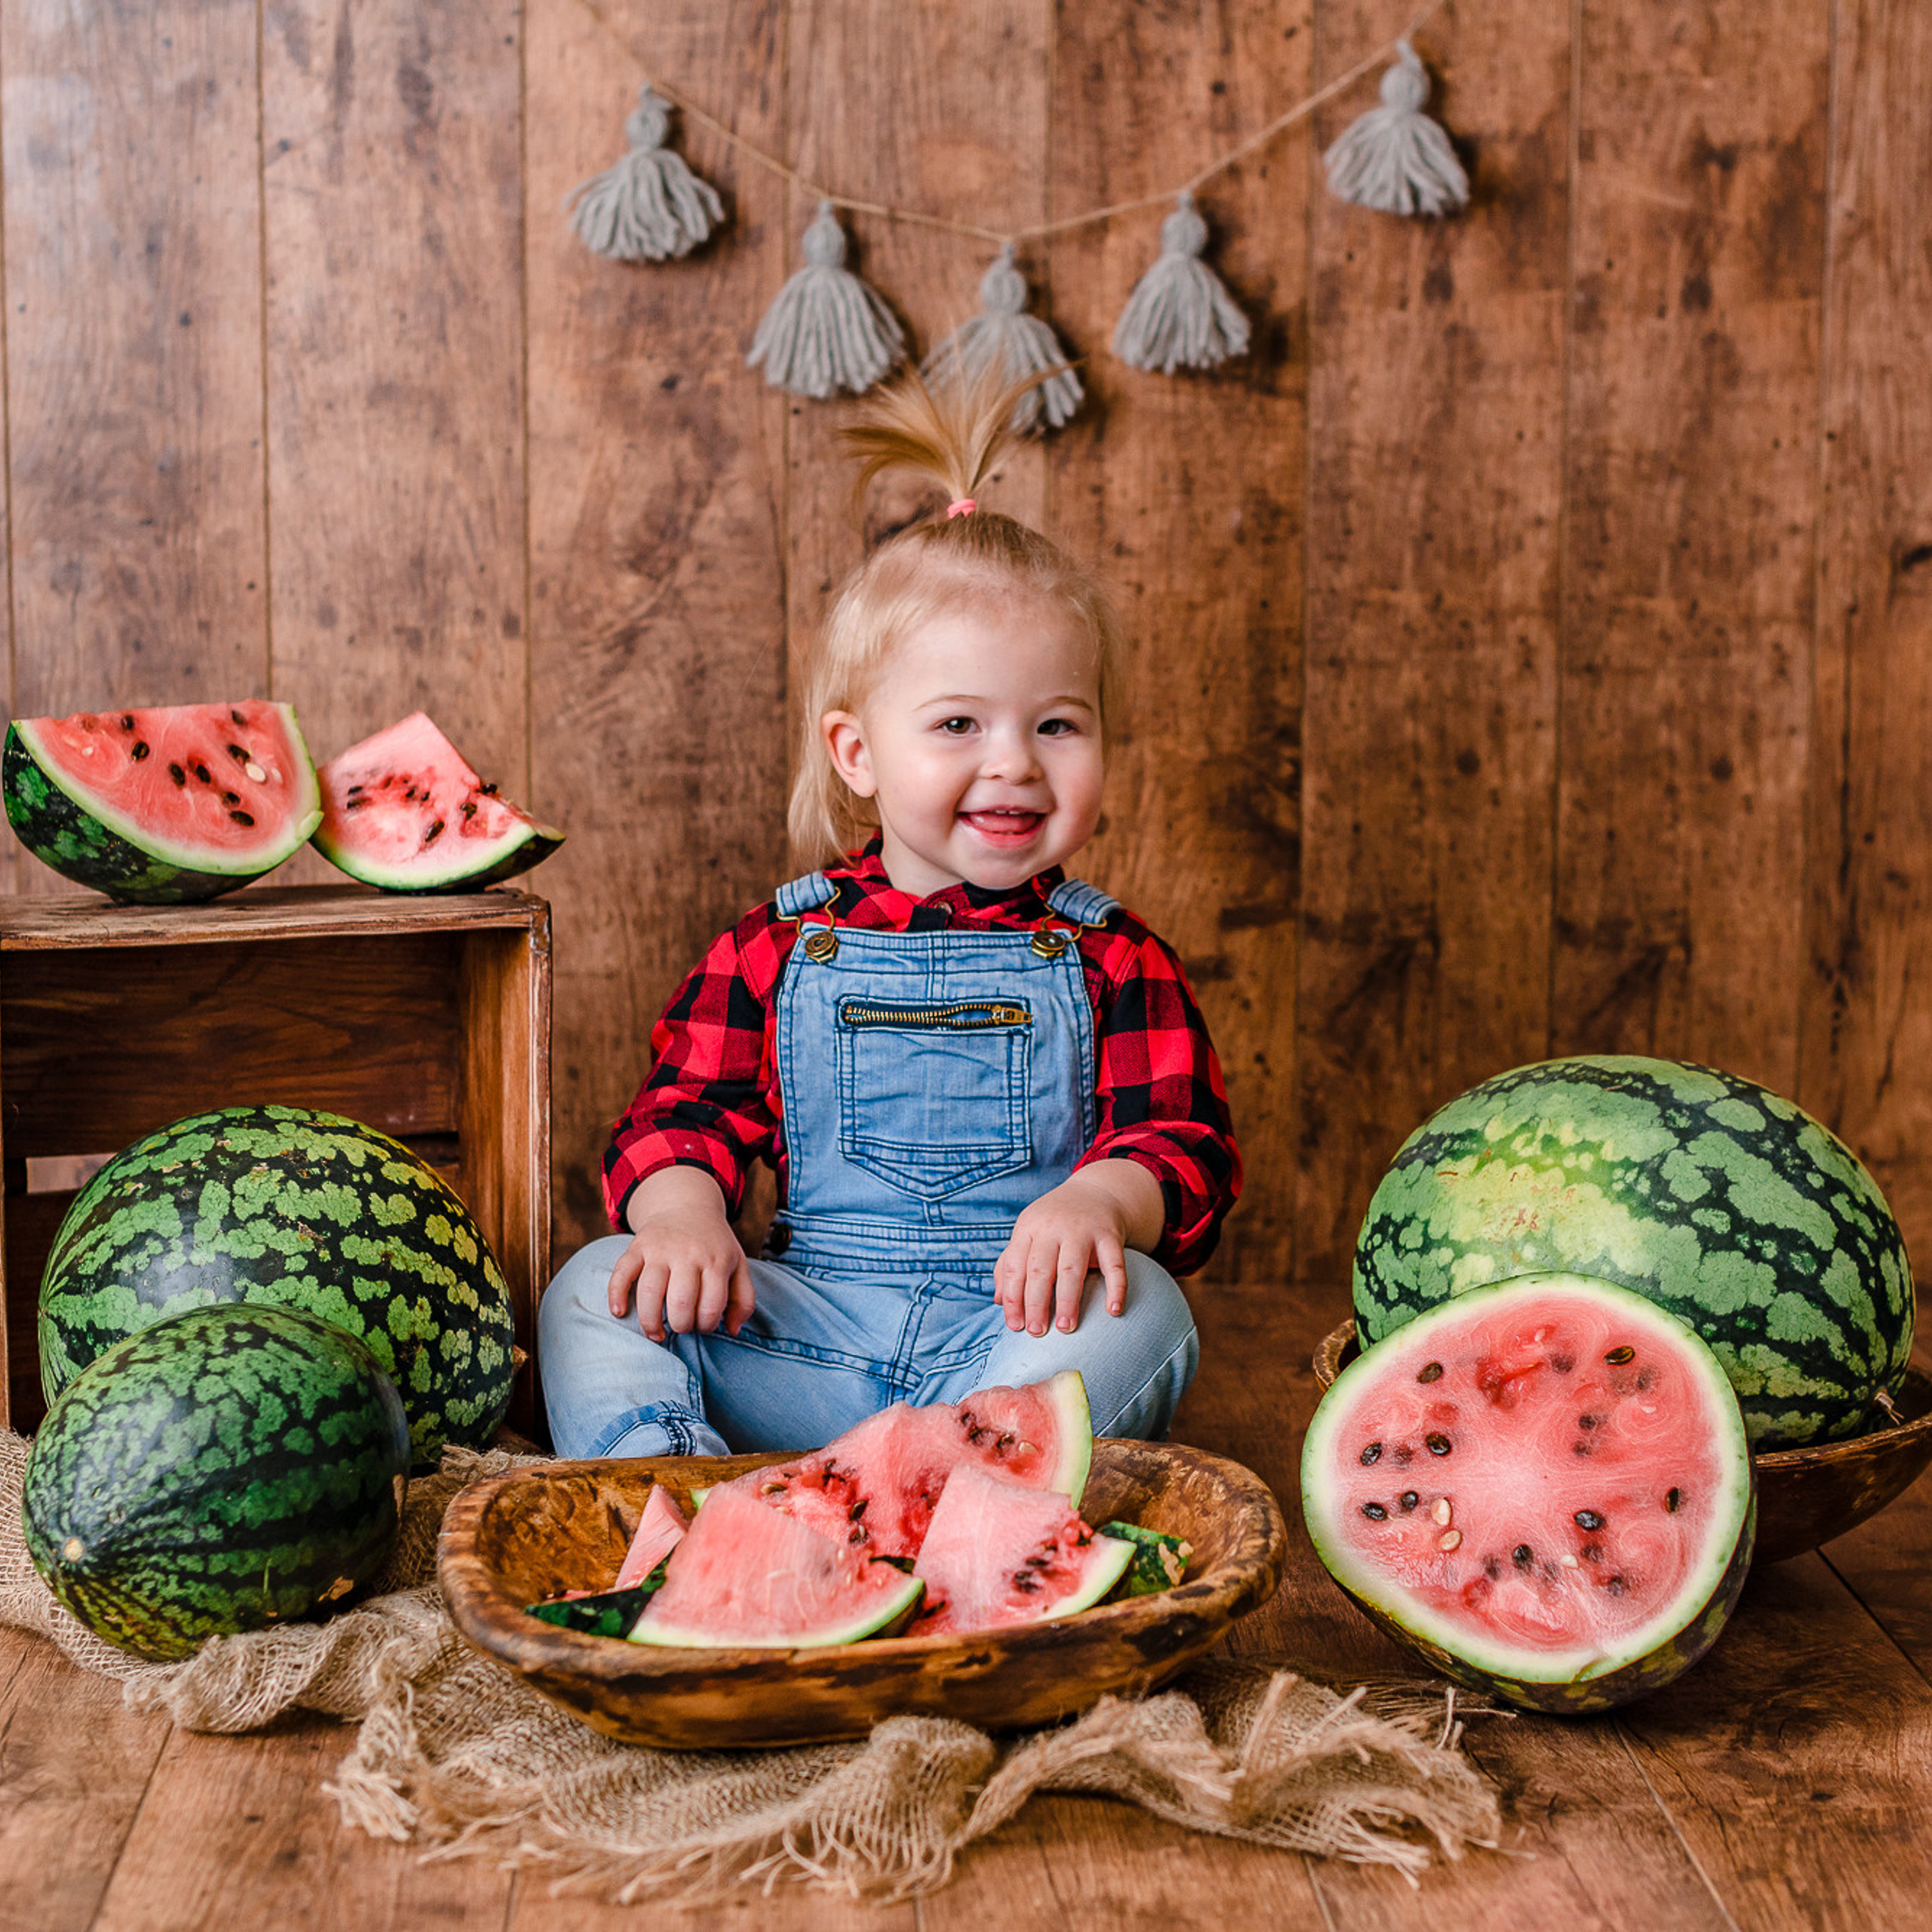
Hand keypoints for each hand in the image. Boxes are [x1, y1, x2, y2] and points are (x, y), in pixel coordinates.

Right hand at [608, 1167, 754, 1342]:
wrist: (687, 1206)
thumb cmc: (714, 1245)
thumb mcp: (738, 1264)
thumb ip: (743, 1299)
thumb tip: (733, 1330)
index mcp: (716, 1261)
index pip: (711, 1307)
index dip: (706, 1326)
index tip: (702, 1325)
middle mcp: (688, 1254)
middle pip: (681, 1304)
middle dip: (680, 1326)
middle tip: (680, 1326)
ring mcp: (660, 1249)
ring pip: (650, 1292)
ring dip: (650, 1322)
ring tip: (655, 1333)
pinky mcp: (637, 1246)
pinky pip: (622, 1272)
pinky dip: (616, 1295)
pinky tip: (619, 1312)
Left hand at [992, 1161, 1164, 1336]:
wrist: (1096, 1191)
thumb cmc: (1054, 1221)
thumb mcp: (1028, 1233)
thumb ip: (1009, 1264)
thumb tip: (997, 1301)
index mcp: (1028, 1228)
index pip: (1015, 1267)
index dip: (1012, 1299)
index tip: (1015, 1327)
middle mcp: (1053, 1227)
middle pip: (1040, 1270)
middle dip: (1036, 1304)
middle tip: (1036, 1332)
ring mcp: (1083, 1230)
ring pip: (1072, 1269)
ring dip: (1068, 1300)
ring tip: (1065, 1328)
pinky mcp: (1110, 1235)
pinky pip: (1114, 1264)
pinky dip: (1116, 1288)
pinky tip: (1113, 1311)